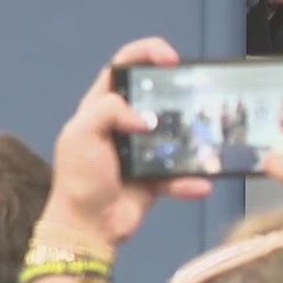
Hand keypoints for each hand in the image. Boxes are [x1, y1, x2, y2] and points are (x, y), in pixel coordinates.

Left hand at [38, 36, 210, 247]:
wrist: (87, 228)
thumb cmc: (78, 178)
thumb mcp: (81, 134)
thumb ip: (108, 110)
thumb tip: (145, 119)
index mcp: (101, 107)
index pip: (123, 67)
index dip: (146, 53)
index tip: (170, 58)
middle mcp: (123, 124)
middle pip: (156, 95)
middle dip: (177, 91)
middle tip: (195, 91)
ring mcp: (142, 150)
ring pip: (175, 132)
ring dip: (191, 136)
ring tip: (204, 139)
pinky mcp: (156, 176)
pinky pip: (180, 173)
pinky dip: (190, 180)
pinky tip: (198, 184)